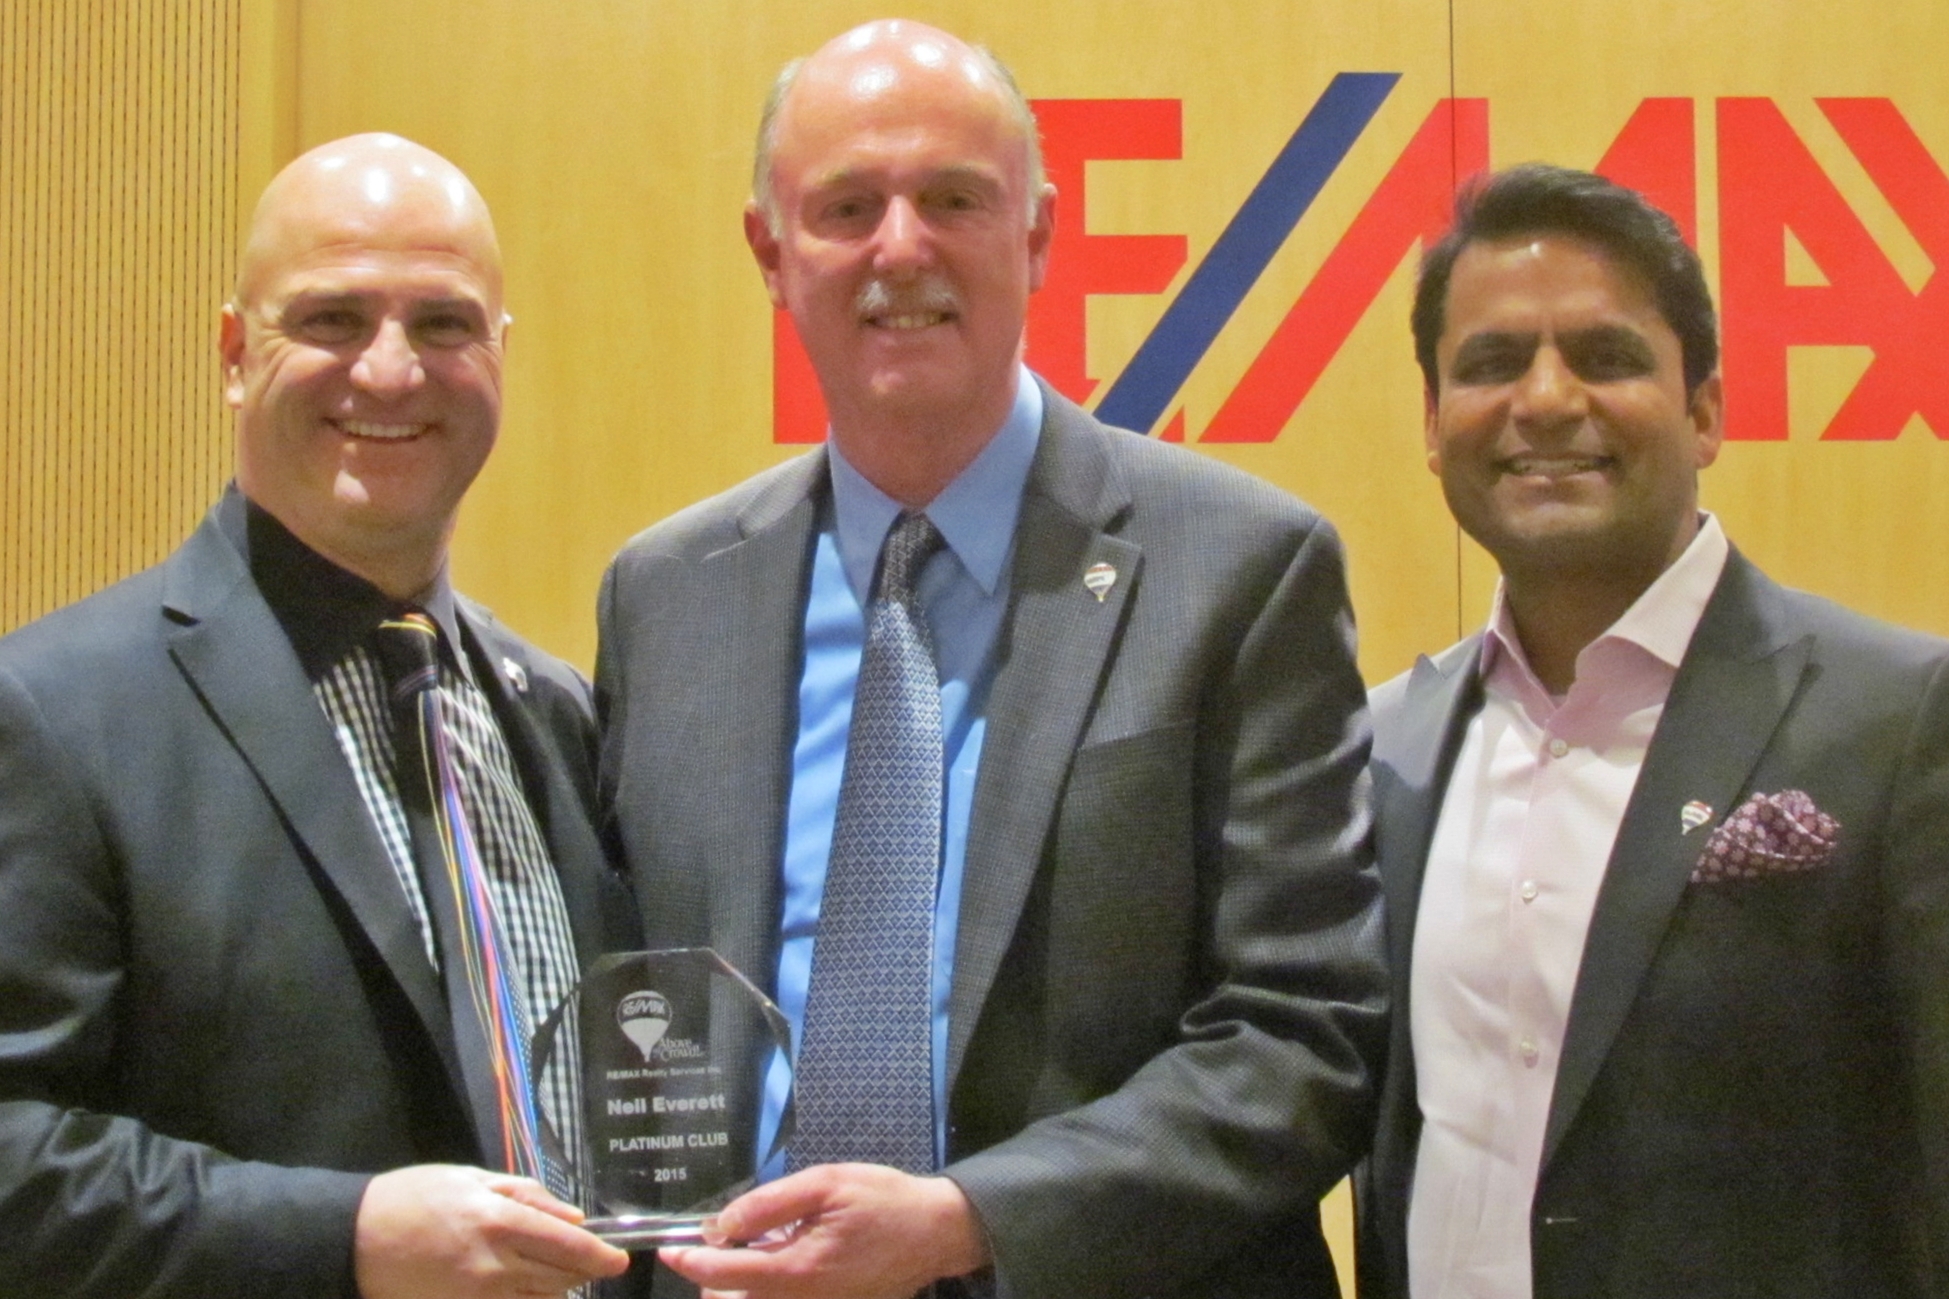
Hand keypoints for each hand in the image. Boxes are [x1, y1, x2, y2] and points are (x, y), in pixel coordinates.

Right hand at [353, 1164, 630, 1298]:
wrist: (354, 1239)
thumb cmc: (415, 1197)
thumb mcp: (472, 1179)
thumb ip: (527, 1196)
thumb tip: (573, 1217)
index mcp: (501, 1222)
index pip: (569, 1247)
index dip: (601, 1257)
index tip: (618, 1260)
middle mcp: (496, 1265)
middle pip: (561, 1279)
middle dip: (580, 1271)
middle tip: (583, 1259)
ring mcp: (478, 1296)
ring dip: (555, 1288)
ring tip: (552, 1271)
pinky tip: (523, 1287)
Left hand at [659, 1163, 989, 1298]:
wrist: (936, 1232)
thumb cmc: (884, 1201)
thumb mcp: (826, 1184)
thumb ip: (770, 1204)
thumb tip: (723, 1223)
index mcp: (799, 1270)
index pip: (726, 1274)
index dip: (692, 1261)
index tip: (670, 1249)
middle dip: (713, 1280)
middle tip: (715, 1244)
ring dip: (738, 1285)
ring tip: (748, 1248)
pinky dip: (766, 1287)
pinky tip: (779, 1257)